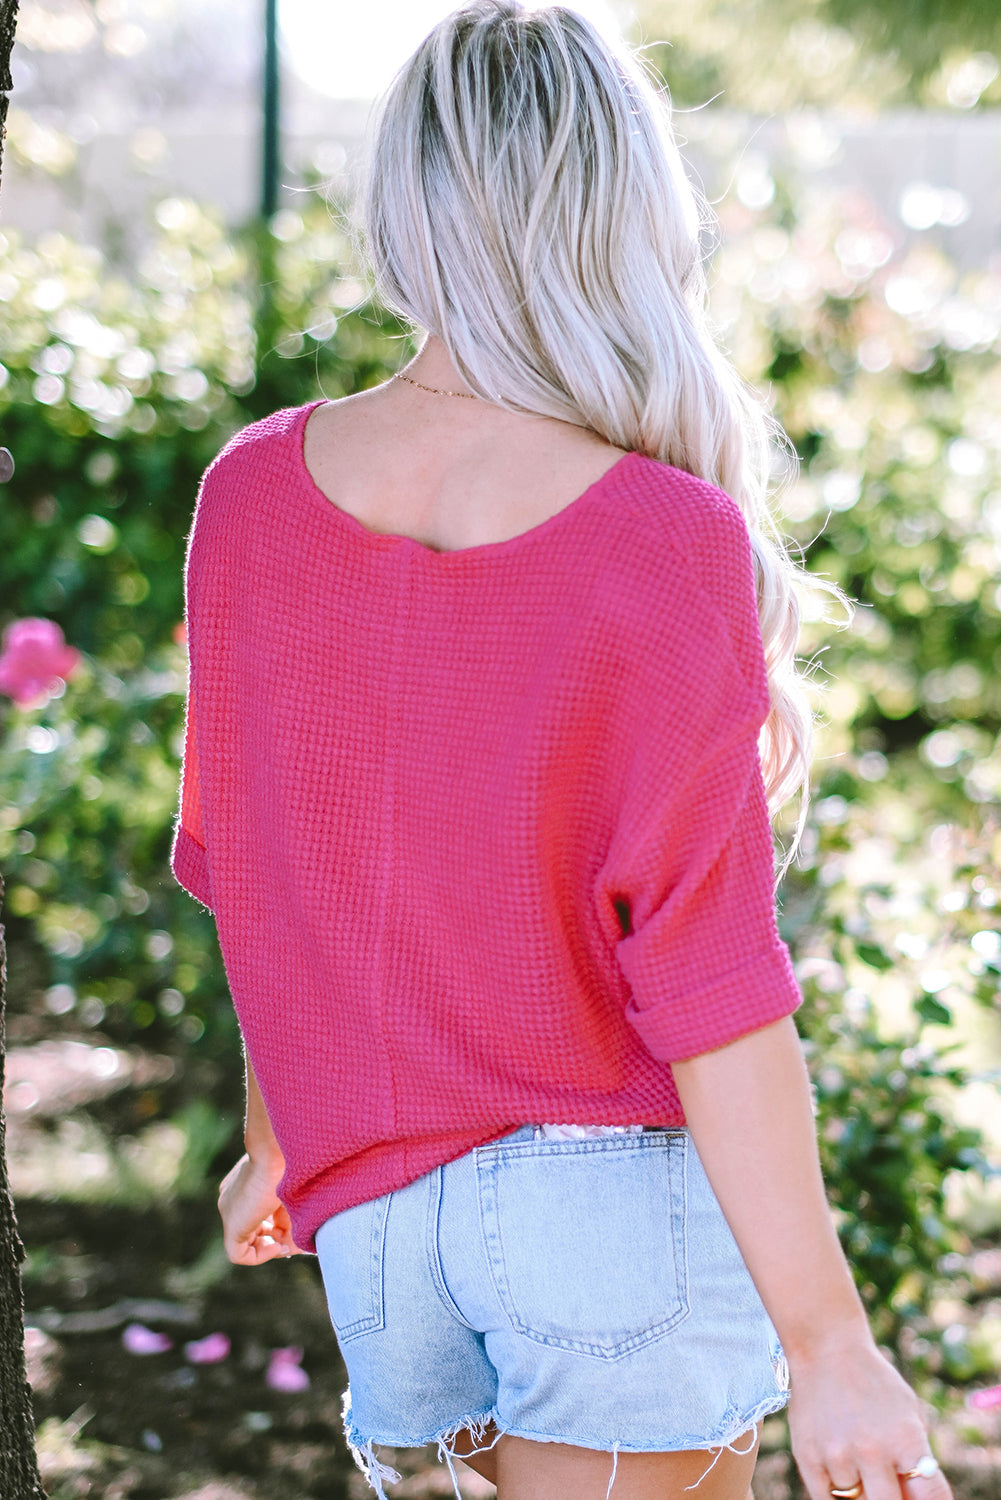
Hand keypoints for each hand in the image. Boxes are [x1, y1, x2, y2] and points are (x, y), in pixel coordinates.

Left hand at [218, 1152, 303, 1264]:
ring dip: (271, 1246)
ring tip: (289, 1241)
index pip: (255, 1213)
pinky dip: (259, 1255)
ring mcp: (228, 1211)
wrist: (275, 1151)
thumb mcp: (291, 1189)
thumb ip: (290, 1211)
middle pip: (252, 1227)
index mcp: (243, 1184)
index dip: (276, 1225)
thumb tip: (299, 1239)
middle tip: (294, 1239)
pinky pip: (239, 1254)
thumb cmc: (290, 1163)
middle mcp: (232, 1198)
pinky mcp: (232, 1225)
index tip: (294, 1226)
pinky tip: (277, 1246)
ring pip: (247, 1240)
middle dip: (274, 1237)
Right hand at [786, 1333, 951, 1499]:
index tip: (917, 1495)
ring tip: (855, 1455)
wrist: (826, 1347)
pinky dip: (835, 1493)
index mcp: (905, 1439)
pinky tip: (840, 1470)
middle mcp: (872, 1450)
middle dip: (891, 1497)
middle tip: (885, 1483)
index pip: (932, 1497)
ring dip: (860, 1488)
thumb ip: (916, 1460)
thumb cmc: (874, 1383)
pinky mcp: (807, 1457)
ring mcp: (837, 1455)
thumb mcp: (908, 1413)